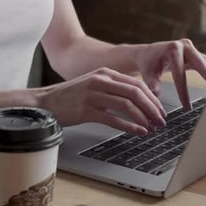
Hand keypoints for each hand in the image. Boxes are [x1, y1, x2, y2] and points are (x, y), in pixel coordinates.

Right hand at [38, 68, 166, 134]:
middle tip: (161, 121)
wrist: (45, 102)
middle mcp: (100, 81)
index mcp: (105, 73)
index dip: (152, 98)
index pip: (136, 84)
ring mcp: (93, 95)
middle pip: (135, 93)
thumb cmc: (70, 96)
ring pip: (127, 105)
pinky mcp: (86, 110)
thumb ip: (113, 88)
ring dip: (143, 118)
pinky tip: (138, 132)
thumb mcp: (93, 85)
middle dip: (152, 108)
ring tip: (152, 128)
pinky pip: (113, 118)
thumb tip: (137, 100)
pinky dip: (129, 126)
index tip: (161, 110)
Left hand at [134, 39, 205, 109]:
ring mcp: (192, 49)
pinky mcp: (197, 54)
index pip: (179, 72)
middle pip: (200, 62)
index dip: (183, 90)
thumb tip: (156, 94)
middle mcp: (184, 46)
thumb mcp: (147, 72)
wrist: (150, 53)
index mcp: (172, 49)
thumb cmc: (148, 62)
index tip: (186, 105)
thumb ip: (151, 83)